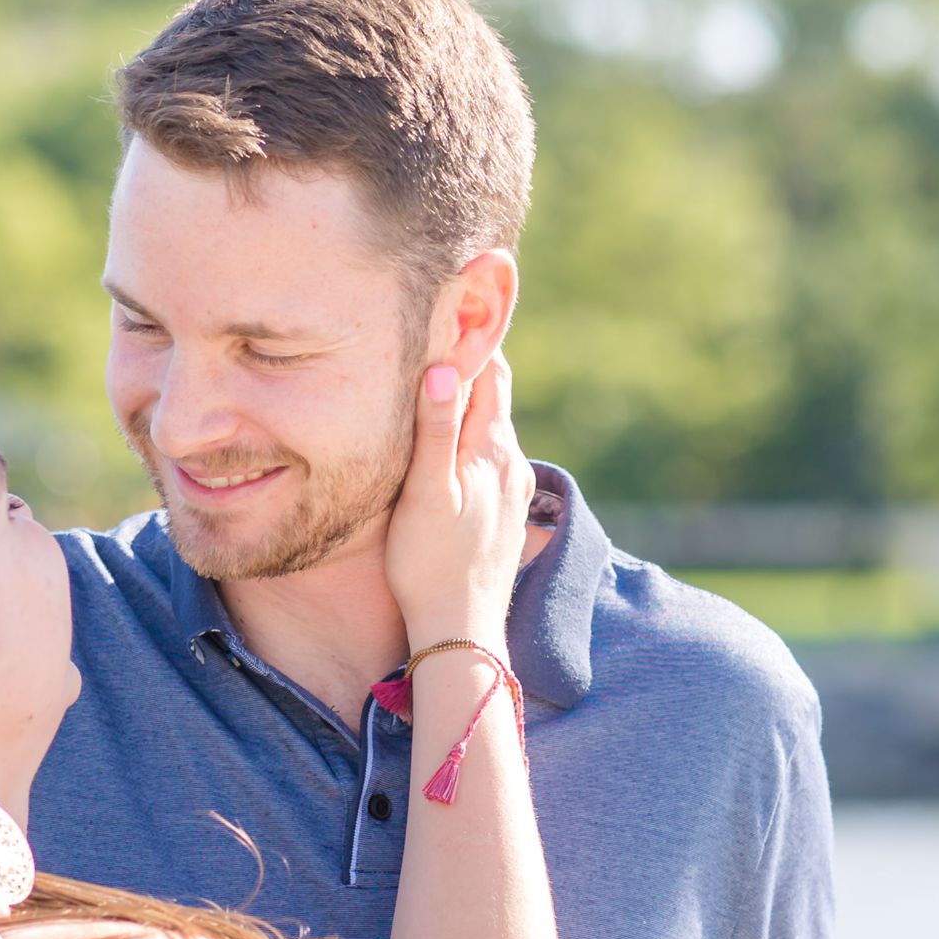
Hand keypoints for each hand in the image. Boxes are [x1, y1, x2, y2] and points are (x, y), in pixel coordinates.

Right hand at [382, 352, 526, 651]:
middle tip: (434, 329)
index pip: (489, 371)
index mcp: (493, 449)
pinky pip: (486, 455)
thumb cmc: (431, 564)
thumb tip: (446, 364)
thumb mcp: (426, 492)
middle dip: (467, 363)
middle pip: (493, 394)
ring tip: (434, 375)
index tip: (442, 306)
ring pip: (490, 426)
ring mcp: (510, 489)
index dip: (466, 336)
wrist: (461, 631)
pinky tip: (447, 440)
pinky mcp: (502, 512)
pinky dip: (468, 434)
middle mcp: (511, 463)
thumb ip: (436, 427)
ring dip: (467, 401)